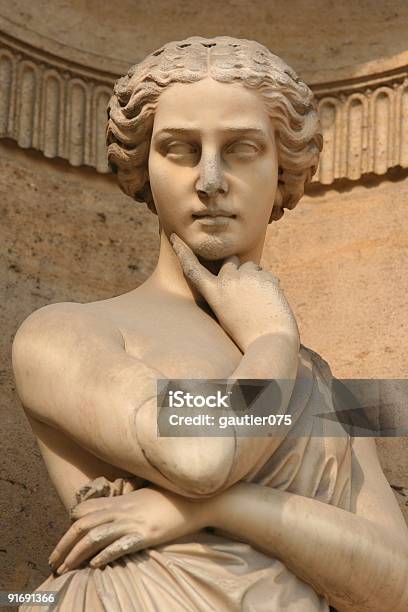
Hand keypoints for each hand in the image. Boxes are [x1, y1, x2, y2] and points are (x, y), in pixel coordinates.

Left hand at [48, 487, 210, 572]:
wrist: (196, 501)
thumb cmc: (170, 500)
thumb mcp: (143, 498)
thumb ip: (125, 504)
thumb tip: (112, 512)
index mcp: (121, 501)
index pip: (86, 510)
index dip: (69, 525)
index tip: (63, 542)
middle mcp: (123, 510)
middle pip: (84, 525)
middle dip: (64, 544)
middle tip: (54, 562)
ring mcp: (134, 522)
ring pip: (96, 536)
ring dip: (77, 554)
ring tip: (66, 569)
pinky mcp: (147, 534)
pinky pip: (121, 544)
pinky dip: (105, 554)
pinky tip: (95, 564)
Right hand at [170, 233, 298, 351]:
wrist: (270, 341)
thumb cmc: (247, 334)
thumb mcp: (227, 314)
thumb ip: (228, 290)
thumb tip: (238, 270)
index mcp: (214, 293)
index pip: (193, 268)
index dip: (183, 252)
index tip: (176, 237)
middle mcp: (227, 280)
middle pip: (230, 260)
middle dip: (236, 268)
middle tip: (245, 291)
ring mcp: (247, 276)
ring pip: (250, 266)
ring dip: (253, 276)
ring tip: (259, 301)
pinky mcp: (266, 276)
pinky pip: (266, 274)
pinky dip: (268, 285)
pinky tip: (270, 303)